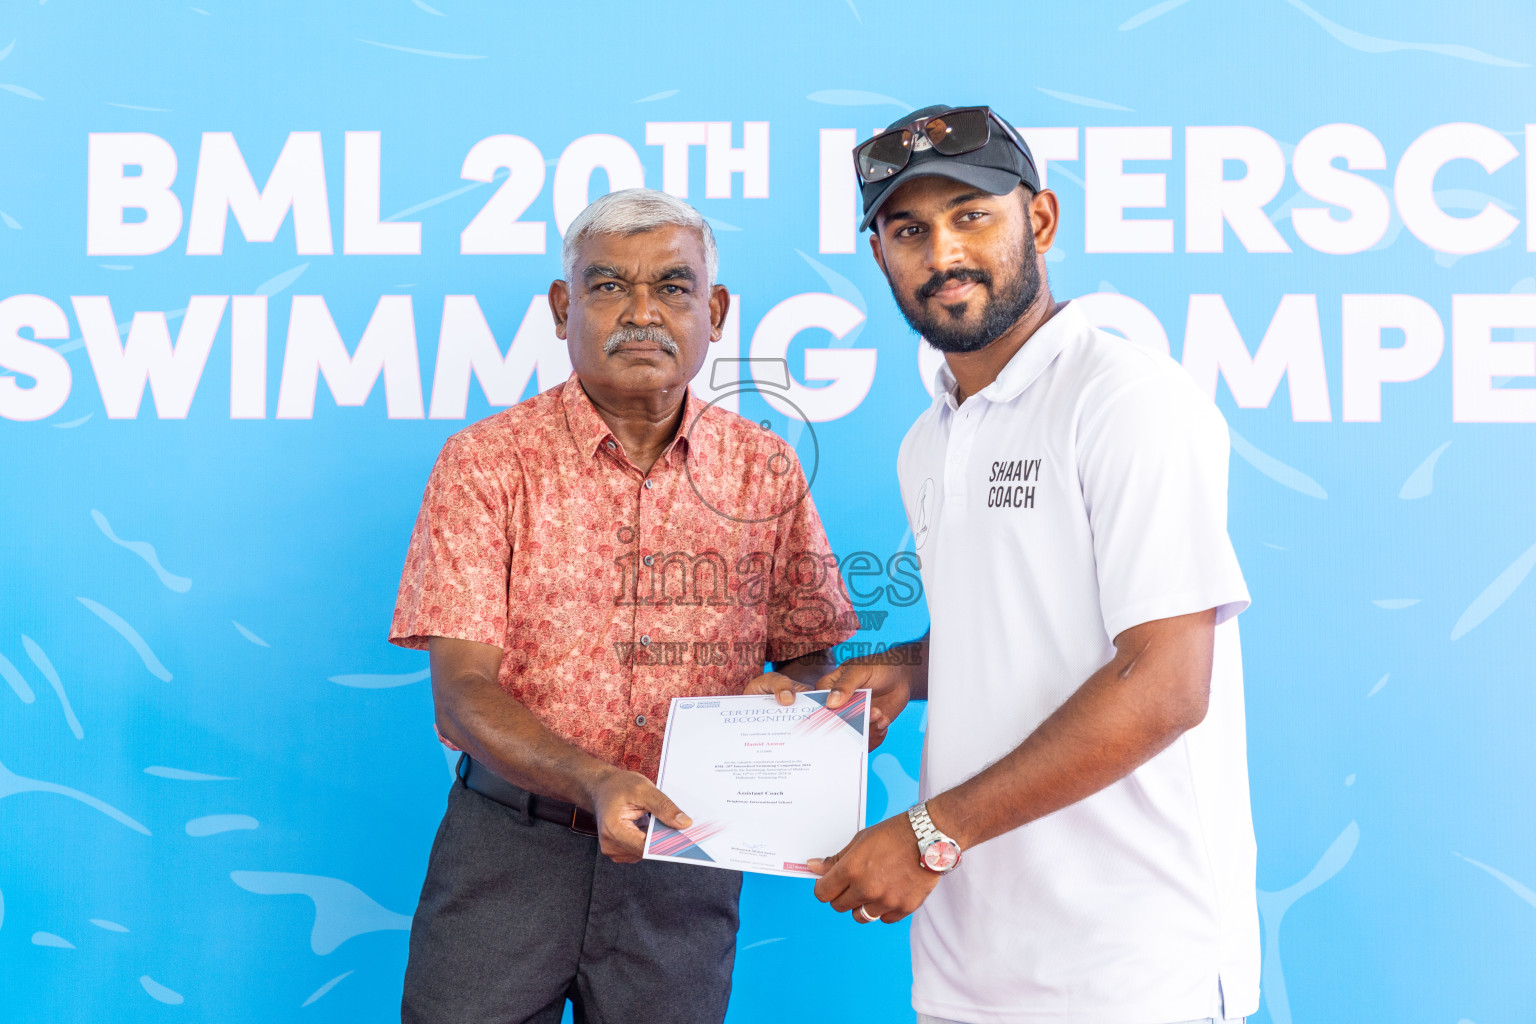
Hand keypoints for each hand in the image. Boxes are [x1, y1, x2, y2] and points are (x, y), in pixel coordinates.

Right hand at [586, 768, 690, 863]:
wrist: (602, 787)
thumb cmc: (619, 786)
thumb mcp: (644, 789)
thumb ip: (664, 807)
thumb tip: (684, 824)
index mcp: (613, 829)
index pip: (645, 847)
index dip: (666, 843)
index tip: (685, 837)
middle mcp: (610, 844)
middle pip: (646, 851)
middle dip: (663, 839)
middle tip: (678, 825)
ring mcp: (614, 850)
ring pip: (645, 852)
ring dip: (656, 840)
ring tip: (658, 820)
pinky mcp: (620, 850)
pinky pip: (641, 850)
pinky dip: (649, 840)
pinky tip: (651, 826)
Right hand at [744, 666, 895, 746]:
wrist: (901, 677)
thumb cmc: (878, 666)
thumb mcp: (860, 670)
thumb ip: (846, 684)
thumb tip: (831, 702)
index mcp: (828, 689)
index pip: (818, 706)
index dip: (823, 714)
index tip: (838, 715)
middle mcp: (837, 708)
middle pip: (834, 726)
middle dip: (851, 725)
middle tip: (869, 713)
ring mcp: (852, 719)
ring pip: (851, 737)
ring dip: (867, 730)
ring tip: (880, 715)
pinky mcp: (866, 729)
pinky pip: (866, 742)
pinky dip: (876, 736)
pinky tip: (884, 721)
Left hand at [807, 813, 939, 922]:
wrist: (929, 838)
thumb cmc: (893, 835)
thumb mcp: (860, 841)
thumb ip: (836, 859)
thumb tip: (813, 867)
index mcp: (851, 870)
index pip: (823, 893)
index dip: (825, 888)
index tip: (830, 884)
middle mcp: (866, 889)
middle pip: (839, 906)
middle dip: (842, 896)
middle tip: (855, 883)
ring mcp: (886, 901)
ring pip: (861, 917)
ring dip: (863, 905)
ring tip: (875, 887)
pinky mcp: (904, 908)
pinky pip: (884, 919)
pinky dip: (884, 909)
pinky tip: (891, 892)